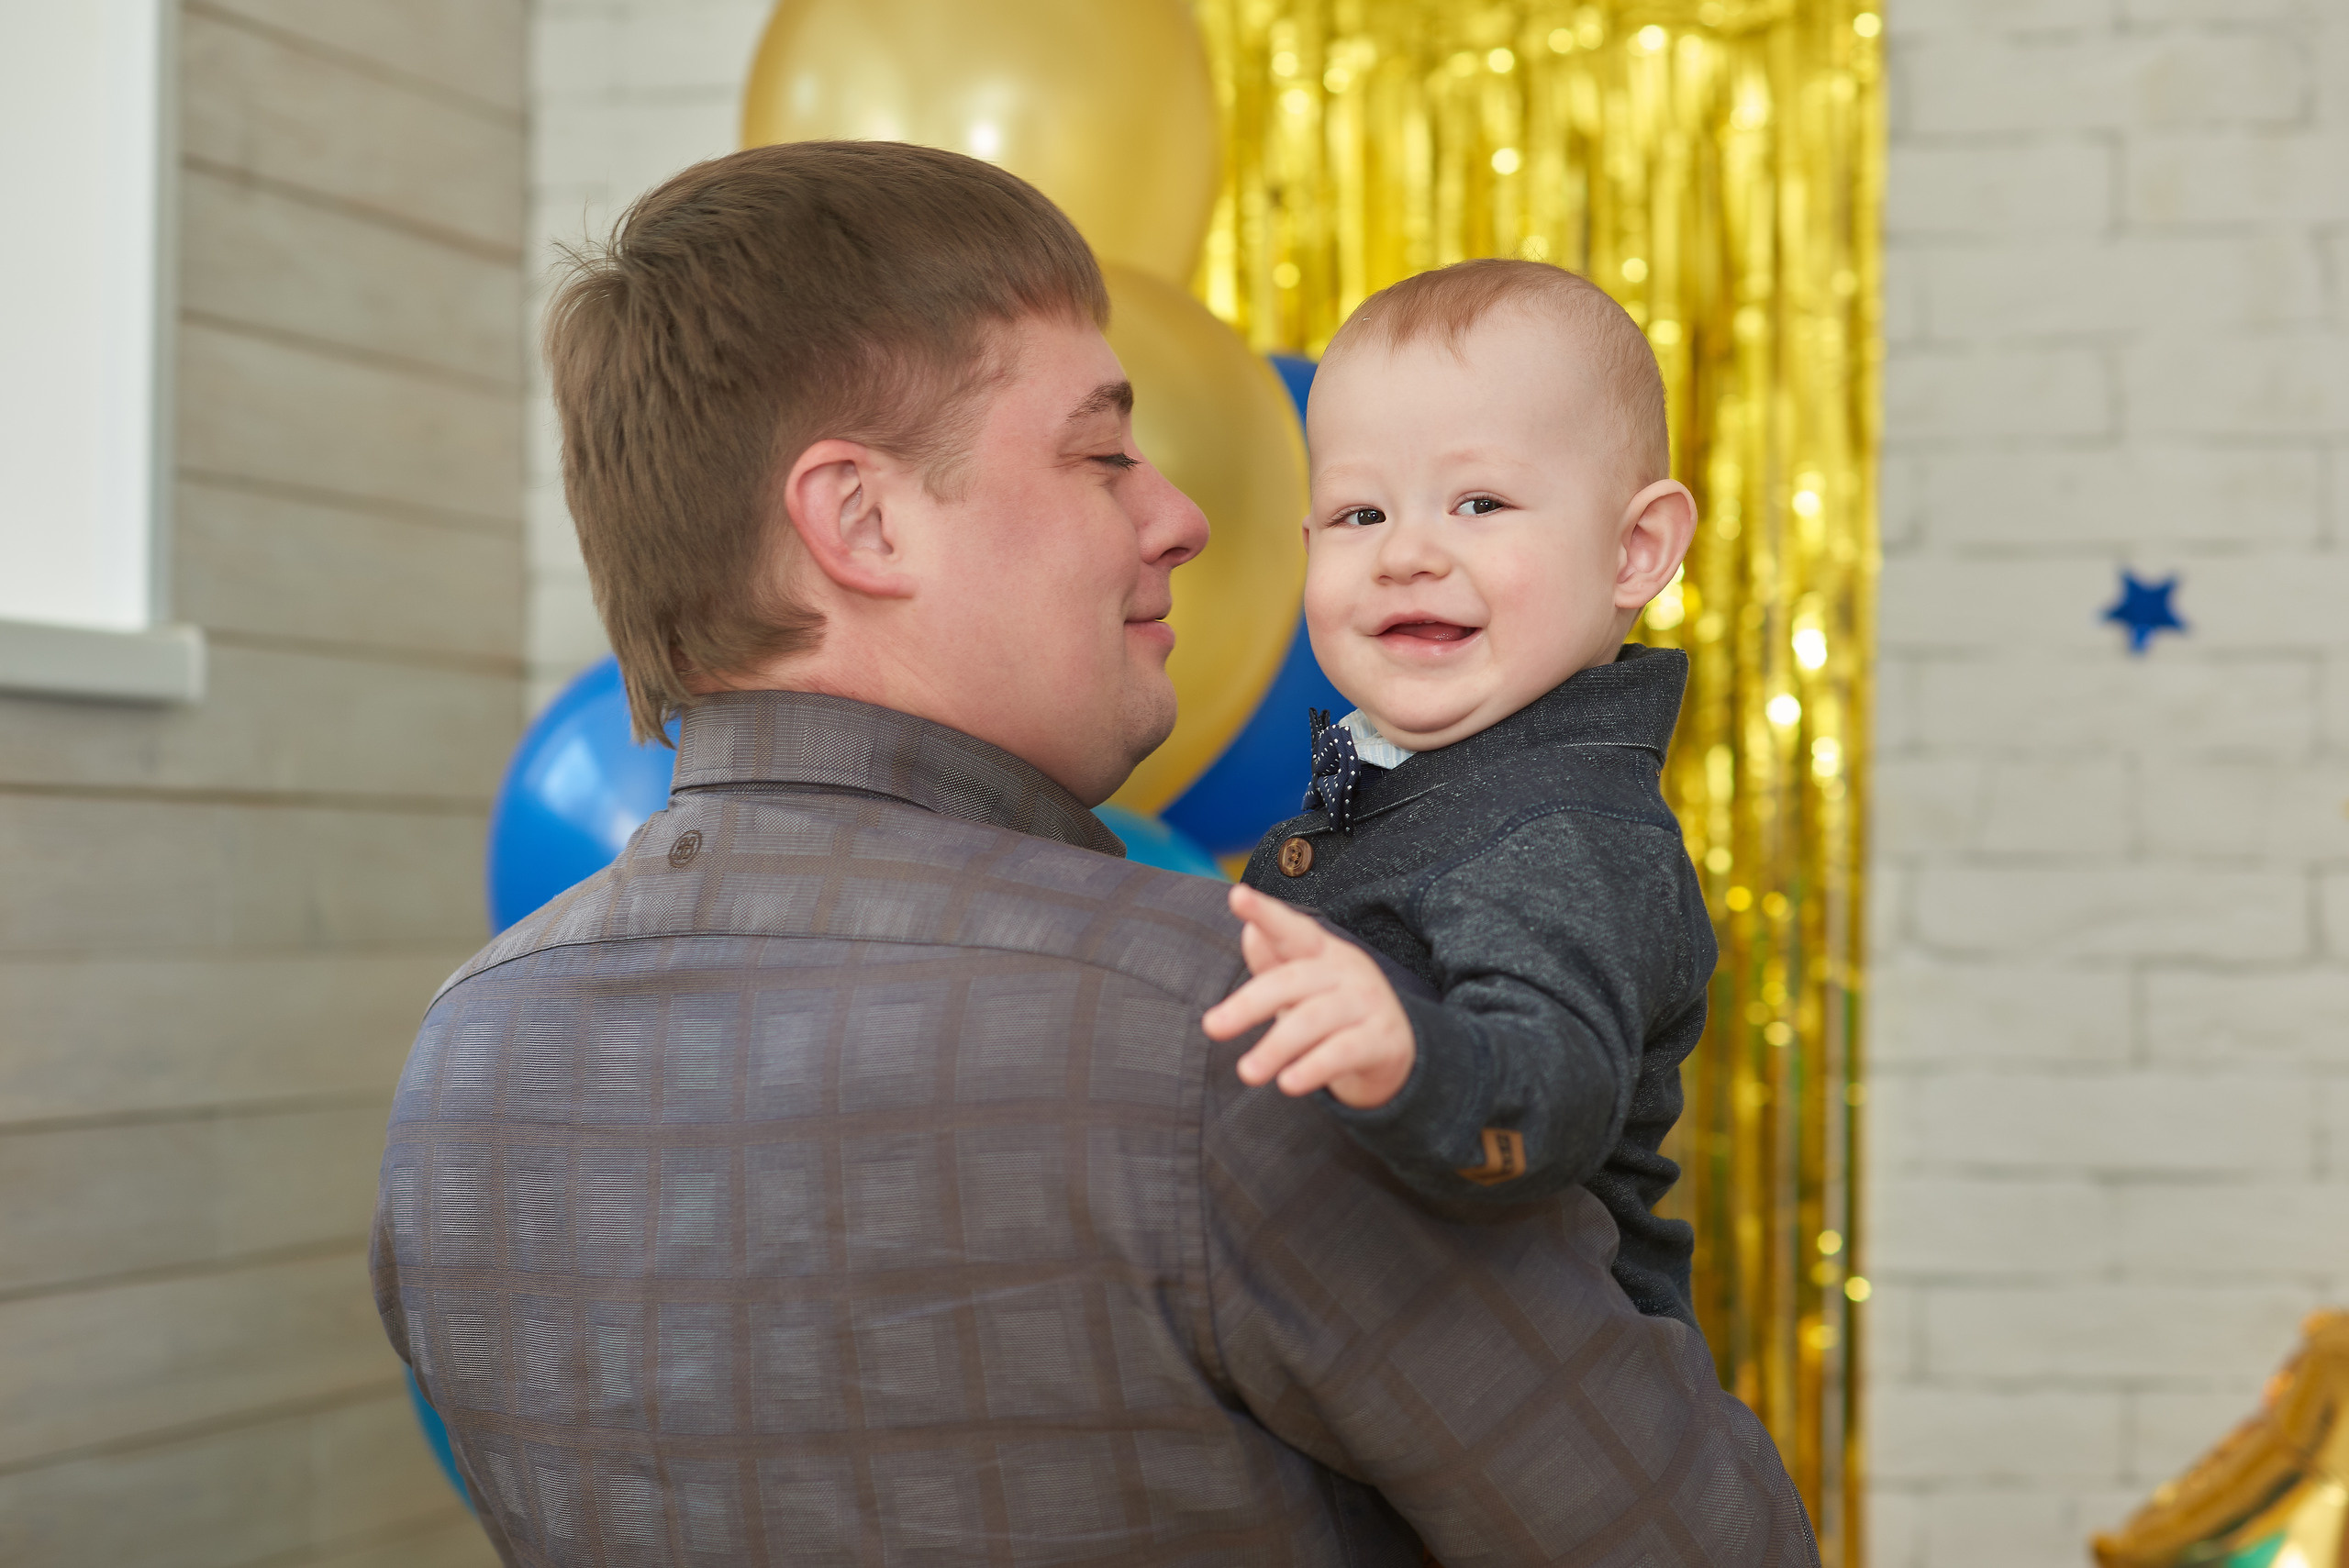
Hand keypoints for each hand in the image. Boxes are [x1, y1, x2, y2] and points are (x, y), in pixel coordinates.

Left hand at [1201, 883, 1415, 1108]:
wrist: (1394, 1050)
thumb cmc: (1334, 1010)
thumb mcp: (1303, 984)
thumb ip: (1274, 961)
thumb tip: (1249, 933)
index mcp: (1323, 951)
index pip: (1291, 928)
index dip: (1265, 912)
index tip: (1236, 895)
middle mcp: (1348, 970)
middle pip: (1291, 981)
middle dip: (1248, 1004)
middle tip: (1212, 1027)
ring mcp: (1368, 1003)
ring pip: (1313, 1020)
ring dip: (1276, 1047)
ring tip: (1247, 1072)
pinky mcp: (1383, 1040)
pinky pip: (1342, 1052)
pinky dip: (1313, 1068)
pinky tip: (1288, 1083)